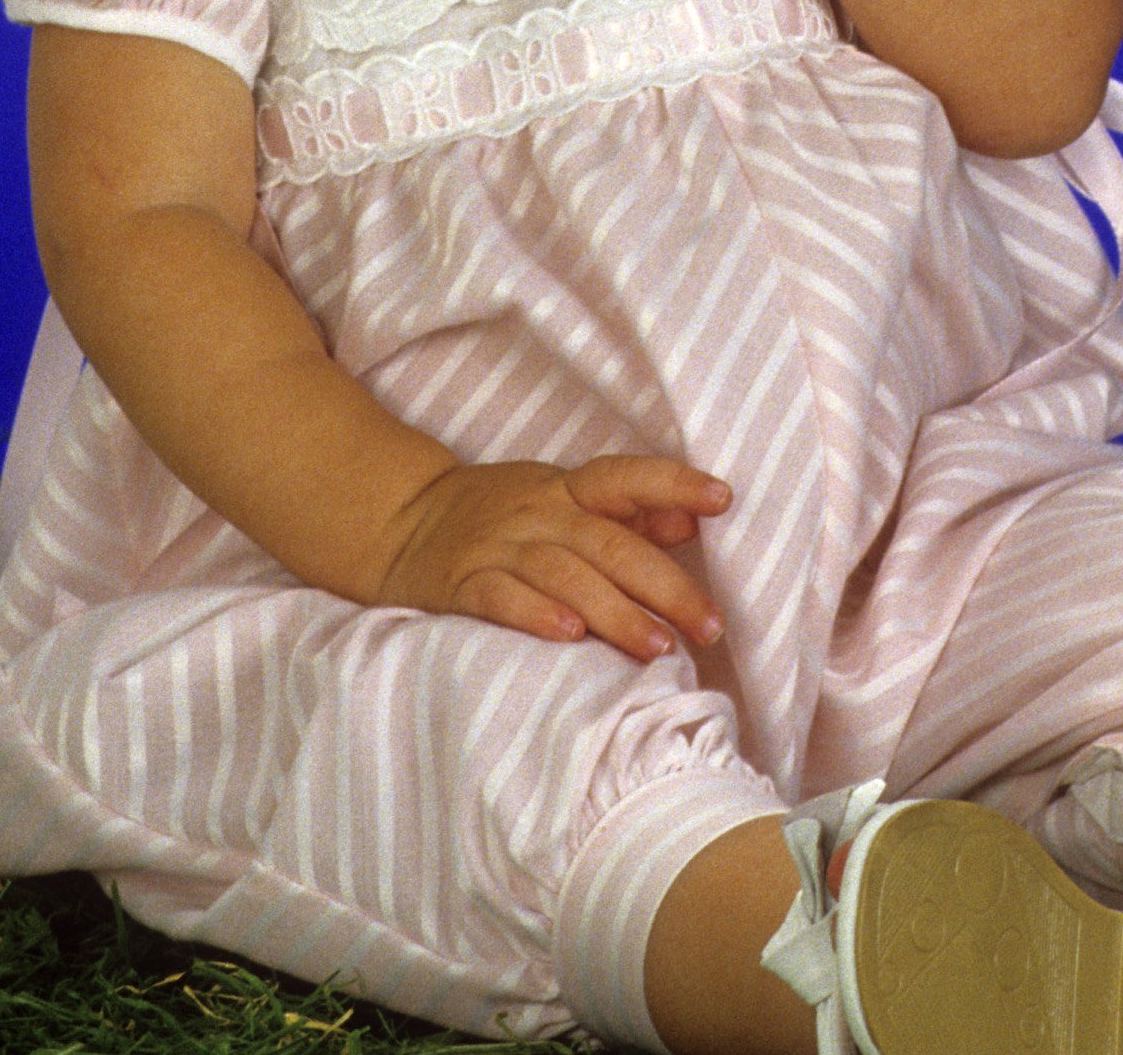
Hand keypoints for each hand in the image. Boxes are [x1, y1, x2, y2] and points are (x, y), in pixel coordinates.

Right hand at [370, 456, 732, 662]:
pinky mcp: (459, 584)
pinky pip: (500, 598)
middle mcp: (537, 512)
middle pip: (609, 543)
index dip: (675, 483)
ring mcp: (497, 547)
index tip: (723, 498)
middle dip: (666, 587)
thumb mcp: (563, 501)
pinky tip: (570, 637)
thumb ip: (626, 513)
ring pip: (564, 574)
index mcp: (568, 489)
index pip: (627, 476)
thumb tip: (691, 521)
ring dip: (615, 611)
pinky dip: (536, 615)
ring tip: (658, 647)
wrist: (399, 522)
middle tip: (709, 626)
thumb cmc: (505, 515)